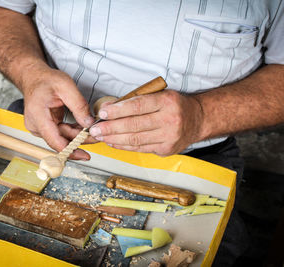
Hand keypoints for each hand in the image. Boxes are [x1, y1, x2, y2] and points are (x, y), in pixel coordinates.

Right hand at [19, 63, 95, 159]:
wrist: (33, 78)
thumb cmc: (46, 80)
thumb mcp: (66, 86)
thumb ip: (79, 105)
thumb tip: (89, 124)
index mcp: (38, 115)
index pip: (54, 140)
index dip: (70, 150)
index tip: (83, 155)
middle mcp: (36, 125)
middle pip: (60, 140)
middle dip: (80, 141)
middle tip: (97, 138)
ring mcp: (39, 128)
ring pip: (62, 138)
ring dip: (77, 137)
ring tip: (93, 133)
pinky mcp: (44, 128)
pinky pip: (60, 134)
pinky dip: (72, 132)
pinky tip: (83, 130)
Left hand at [89, 90, 203, 155]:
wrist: (198, 120)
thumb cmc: (174, 105)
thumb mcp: (160, 95)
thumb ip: (137, 100)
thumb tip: (110, 108)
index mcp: (167, 102)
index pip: (138, 106)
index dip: (118, 110)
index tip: (102, 113)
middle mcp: (169, 120)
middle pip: (134, 125)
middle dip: (110, 128)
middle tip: (94, 129)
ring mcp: (168, 137)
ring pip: (135, 139)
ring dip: (113, 139)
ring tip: (100, 136)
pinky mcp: (166, 149)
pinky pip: (140, 148)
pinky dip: (124, 146)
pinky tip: (113, 142)